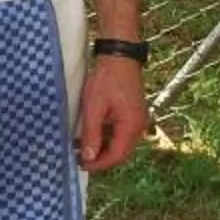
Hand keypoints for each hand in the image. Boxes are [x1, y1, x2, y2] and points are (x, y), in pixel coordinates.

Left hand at [77, 54, 146, 172]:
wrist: (120, 55)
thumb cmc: (107, 79)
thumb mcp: (94, 108)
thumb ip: (92, 134)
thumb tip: (89, 158)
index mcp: (131, 127)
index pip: (116, 156)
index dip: (98, 164)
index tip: (81, 165)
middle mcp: (139, 126)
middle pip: (120, 153)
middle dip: (101, 158)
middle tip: (80, 158)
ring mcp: (138, 120)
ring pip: (121, 144)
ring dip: (103, 148)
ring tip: (83, 147)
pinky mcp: (134, 113)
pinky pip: (121, 133)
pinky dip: (108, 137)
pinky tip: (93, 134)